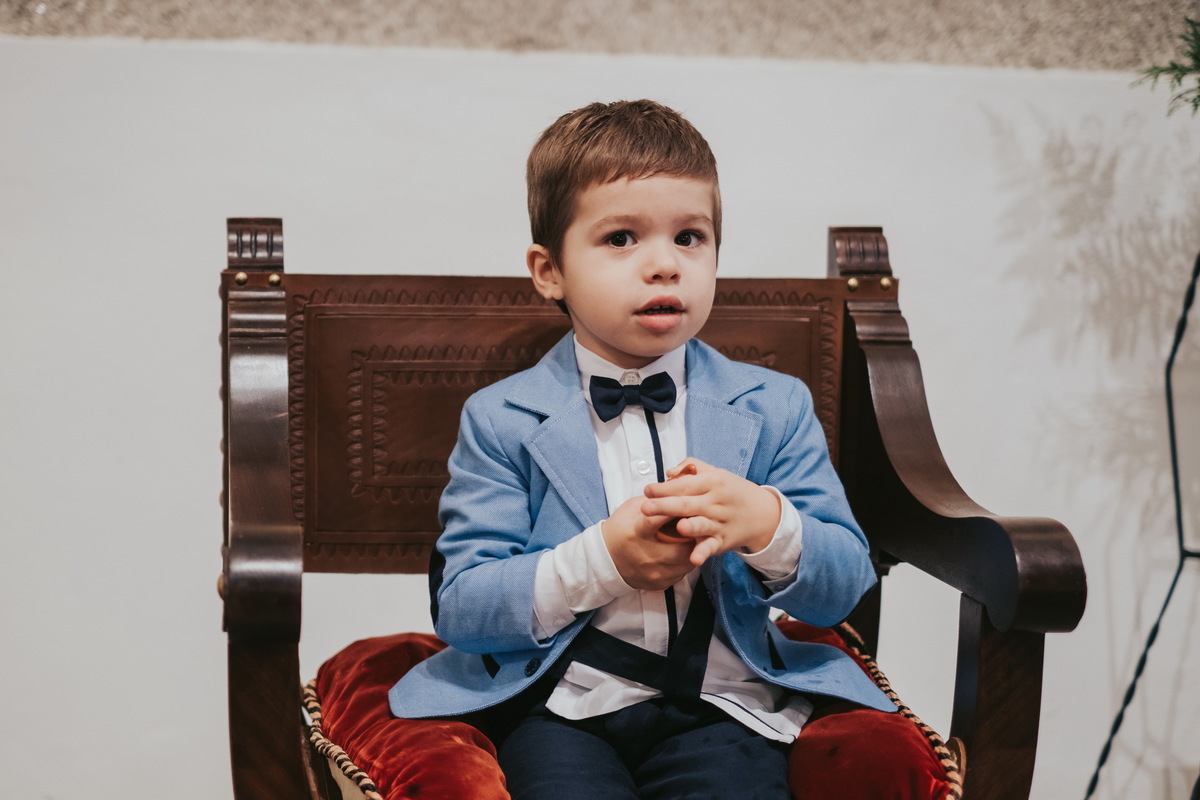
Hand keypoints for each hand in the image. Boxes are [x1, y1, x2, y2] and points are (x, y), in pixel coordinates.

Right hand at [601, 494, 696, 590]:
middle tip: (701, 527)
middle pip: (680, 547)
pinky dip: (687, 563)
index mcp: (636, 532)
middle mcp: (645, 554)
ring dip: (694, 550)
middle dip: (694, 537)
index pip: (658, 519)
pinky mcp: (658, 583)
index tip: (689, 504)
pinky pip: (682, 574)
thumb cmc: (620, 530)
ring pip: (686, 563)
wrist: (606, 559)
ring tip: (696, 539)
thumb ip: (655, 500)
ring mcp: (652, 571)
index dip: (675, 511)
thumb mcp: (632, 508)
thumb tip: (678, 489)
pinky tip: (685, 553)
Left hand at [641, 458, 780, 566]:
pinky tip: (694, 558)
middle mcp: (717, 502)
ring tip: (678, 527)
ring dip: (690, 526)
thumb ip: (691, 468)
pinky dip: (703, 552)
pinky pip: (711, 547)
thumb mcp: (715, 473)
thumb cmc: (731, 491)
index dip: (665, 488)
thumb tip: (669, 473)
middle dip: (666, 506)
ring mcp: (720, 523)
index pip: (686, 484)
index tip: (647, 491)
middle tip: (646, 508)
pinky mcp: (723, 541)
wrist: (763, 514)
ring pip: (702, 524)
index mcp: (713, 482)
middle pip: (689, 504)